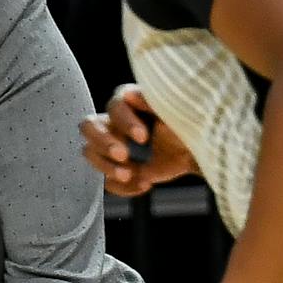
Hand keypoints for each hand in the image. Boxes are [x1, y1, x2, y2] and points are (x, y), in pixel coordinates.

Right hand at [80, 84, 195, 195]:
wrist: (194, 153)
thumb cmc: (184, 126)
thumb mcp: (171, 112)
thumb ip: (150, 102)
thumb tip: (130, 95)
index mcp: (127, 103)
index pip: (114, 107)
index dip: (125, 123)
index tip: (143, 138)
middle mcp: (113, 122)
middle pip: (89, 127)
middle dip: (104, 143)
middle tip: (123, 156)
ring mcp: (111, 146)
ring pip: (90, 153)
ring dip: (107, 167)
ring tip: (130, 175)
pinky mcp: (115, 168)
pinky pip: (105, 179)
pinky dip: (123, 187)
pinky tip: (145, 184)